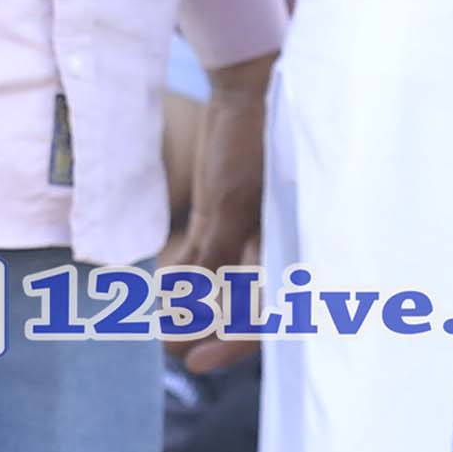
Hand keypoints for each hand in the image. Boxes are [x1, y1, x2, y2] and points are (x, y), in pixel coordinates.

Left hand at [173, 58, 270, 371]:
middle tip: (175, 352)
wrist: (246, 90)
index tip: (196, 361)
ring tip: (163, 330)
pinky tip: (164, 294)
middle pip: (243, 305)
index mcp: (289, 246)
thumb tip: (194, 305)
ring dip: (192, 307)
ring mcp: (245, 230)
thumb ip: (217, 256)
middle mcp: (271, 244)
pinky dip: (186, 277)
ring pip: (218, 284)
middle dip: (208, 330)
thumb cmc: (249, 144)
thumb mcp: (230, 205)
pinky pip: (205, 257)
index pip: (268, 312)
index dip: (234, 343)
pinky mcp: (224, 215)